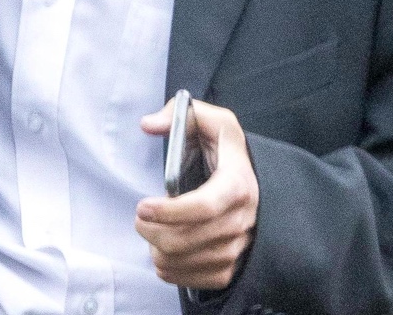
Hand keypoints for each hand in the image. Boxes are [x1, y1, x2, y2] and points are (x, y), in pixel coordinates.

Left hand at [136, 96, 258, 289]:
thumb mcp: (212, 122)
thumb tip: (149, 124)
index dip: (169, 211)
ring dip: (156, 248)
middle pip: (186, 239)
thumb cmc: (225, 153)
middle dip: (151, 230)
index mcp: (238, 185)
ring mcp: (236, 248)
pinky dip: (168, 268)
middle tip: (140, 217)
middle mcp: (241, 221)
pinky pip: (188, 279)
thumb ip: (180, 114)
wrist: (252, 184)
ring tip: (152, 231)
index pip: (205, 207)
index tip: (143, 206)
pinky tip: (164, 249)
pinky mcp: (228, 268)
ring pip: (182, 261)